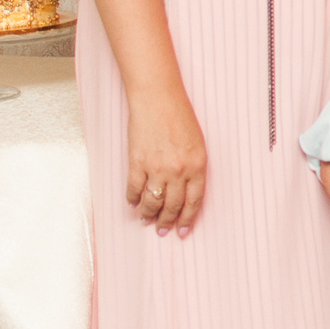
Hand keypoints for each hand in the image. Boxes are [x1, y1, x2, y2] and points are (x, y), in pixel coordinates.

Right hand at [125, 86, 206, 233]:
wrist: (158, 97)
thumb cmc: (179, 116)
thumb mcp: (197, 143)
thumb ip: (193, 168)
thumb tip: (184, 190)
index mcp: (197, 166)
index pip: (194, 202)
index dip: (187, 219)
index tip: (182, 231)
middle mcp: (178, 171)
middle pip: (172, 206)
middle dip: (167, 222)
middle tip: (162, 231)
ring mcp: (157, 168)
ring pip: (152, 201)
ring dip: (148, 214)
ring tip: (146, 219)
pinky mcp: (137, 162)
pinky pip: (134, 189)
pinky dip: (132, 199)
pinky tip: (133, 203)